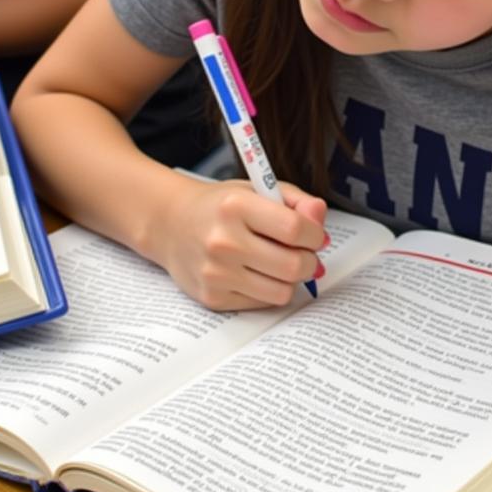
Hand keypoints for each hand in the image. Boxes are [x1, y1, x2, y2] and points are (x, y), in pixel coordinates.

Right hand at [156, 176, 326, 309]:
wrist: (171, 225)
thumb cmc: (221, 207)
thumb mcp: (258, 189)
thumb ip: (297, 201)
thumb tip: (321, 223)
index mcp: (236, 206)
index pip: (295, 229)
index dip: (315, 234)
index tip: (314, 234)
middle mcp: (223, 241)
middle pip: (294, 265)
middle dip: (310, 261)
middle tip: (305, 253)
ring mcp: (215, 273)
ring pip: (282, 291)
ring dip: (292, 279)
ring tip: (283, 262)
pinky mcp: (212, 297)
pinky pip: (262, 302)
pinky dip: (269, 289)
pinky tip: (258, 272)